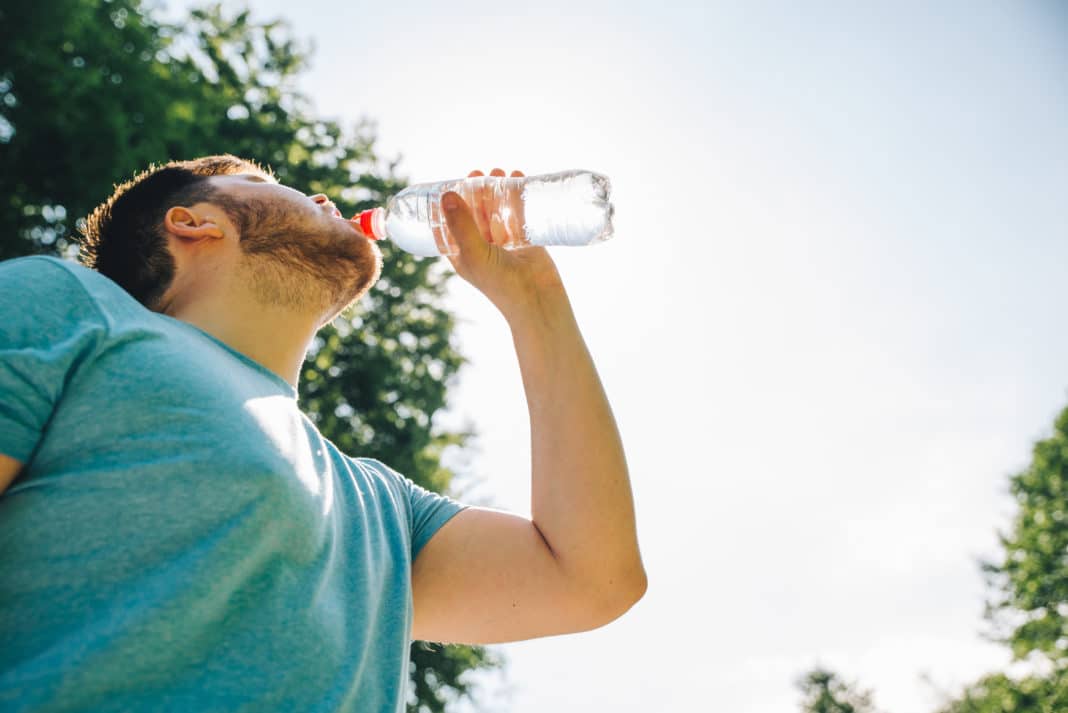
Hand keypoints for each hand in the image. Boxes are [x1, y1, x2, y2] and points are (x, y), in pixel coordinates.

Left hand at [443, 168, 564, 321]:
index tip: (449, 183)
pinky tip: (518, 179)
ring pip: (496, 210)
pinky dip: (516, 197)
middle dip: (475, 191)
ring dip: (496, 191)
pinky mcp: (524, 239)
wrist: (538, 300)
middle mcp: (480, 246)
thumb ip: (462, 224)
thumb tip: (446, 195)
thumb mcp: (475, 253)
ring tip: (499, 173)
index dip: (446, 204)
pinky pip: (517, 213)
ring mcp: (503, 242)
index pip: (447, 225)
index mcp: (462, 253)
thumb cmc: (501, 284)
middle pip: (473, 213)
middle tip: (478, 173)